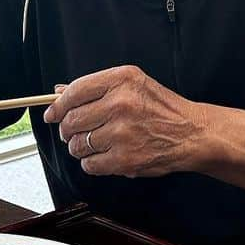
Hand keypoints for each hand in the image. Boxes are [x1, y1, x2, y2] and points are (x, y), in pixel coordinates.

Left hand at [43, 65, 205, 177]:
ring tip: (96, 144)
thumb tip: (59, 92)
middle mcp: (121, 103)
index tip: (52, 114)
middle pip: (72, 120)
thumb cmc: (162, 109)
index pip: (75, 91)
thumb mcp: (132, 85)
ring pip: (78, 145)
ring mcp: (123, 132)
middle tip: (75, 132)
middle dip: (68, 129)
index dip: (58, 106)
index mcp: (122, 79)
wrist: (192, 133)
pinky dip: (93, 163)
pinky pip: (90, 164)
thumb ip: (95, 88)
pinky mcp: (125, 158)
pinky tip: (106, 156)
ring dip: (81, 148)